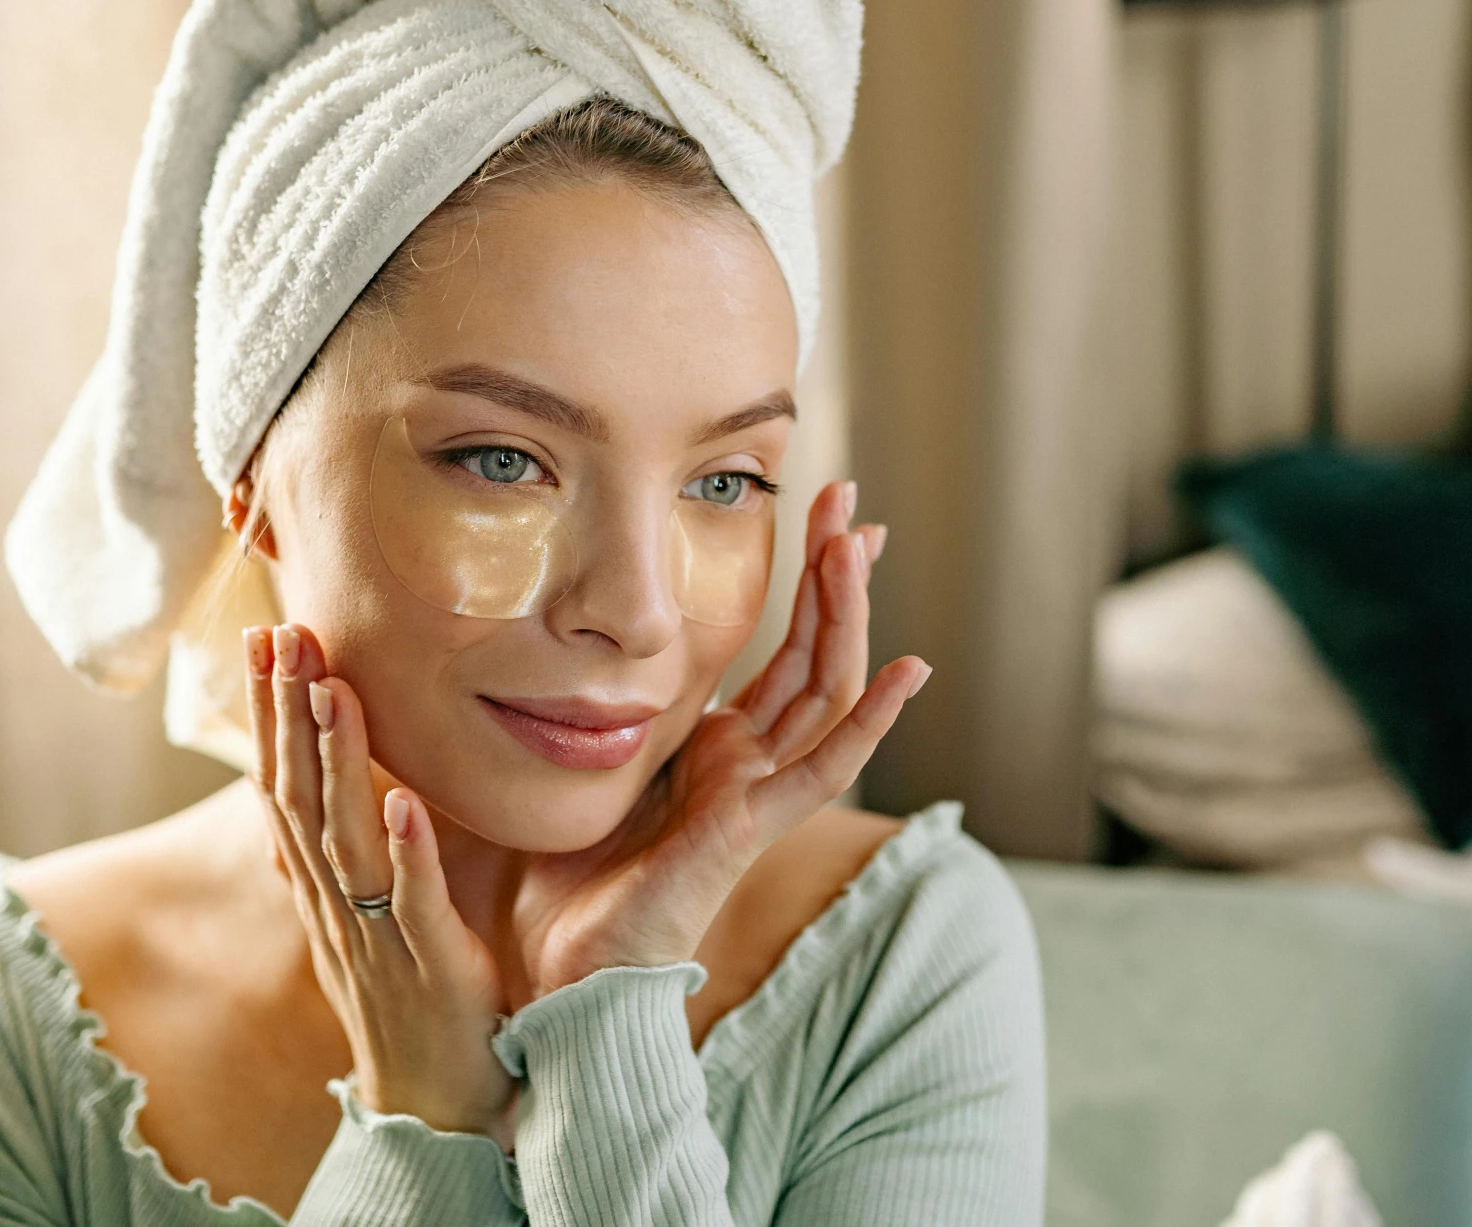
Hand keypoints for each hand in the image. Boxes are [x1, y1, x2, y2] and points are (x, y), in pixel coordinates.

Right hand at [246, 623, 513, 1137]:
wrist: (434, 1097)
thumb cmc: (406, 989)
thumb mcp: (360, 904)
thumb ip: (341, 840)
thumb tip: (316, 771)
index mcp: (318, 883)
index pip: (279, 782)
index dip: (267, 710)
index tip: (262, 636)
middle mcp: (332, 902)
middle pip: (297, 796)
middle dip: (287, 712)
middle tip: (284, 630)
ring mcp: (375, 934)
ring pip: (345, 839)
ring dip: (338, 761)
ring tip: (337, 688)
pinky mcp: (431, 964)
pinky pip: (413, 903)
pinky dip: (407, 851)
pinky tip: (407, 800)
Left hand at [511, 481, 927, 994]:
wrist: (562, 970)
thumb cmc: (564, 882)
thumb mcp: (585, 763)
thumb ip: (600, 709)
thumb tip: (567, 637)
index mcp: (715, 749)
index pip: (781, 654)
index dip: (806, 588)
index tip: (822, 522)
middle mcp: (748, 765)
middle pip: (814, 654)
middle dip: (833, 575)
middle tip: (851, 502)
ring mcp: (758, 794)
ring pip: (826, 690)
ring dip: (848, 614)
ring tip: (862, 542)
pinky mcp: (753, 826)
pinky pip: (828, 767)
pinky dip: (873, 721)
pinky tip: (910, 671)